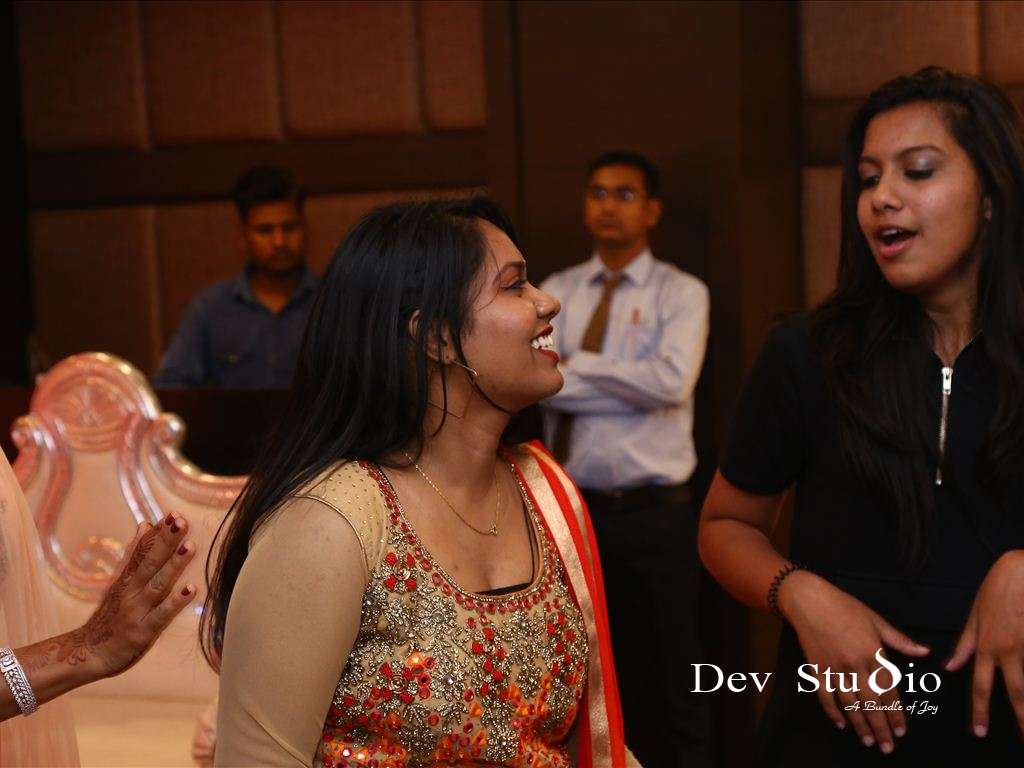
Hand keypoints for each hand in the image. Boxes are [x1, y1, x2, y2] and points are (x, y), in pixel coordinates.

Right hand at [55, 514, 197, 677]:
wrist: (87, 654)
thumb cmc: (110, 615)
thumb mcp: (119, 582)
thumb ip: (133, 554)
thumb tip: (145, 524)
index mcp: (127, 578)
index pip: (142, 551)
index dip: (158, 534)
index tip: (173, 514)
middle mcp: (131, 591)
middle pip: (150, 563)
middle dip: (166, 541)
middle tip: (180, 521)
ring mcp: (137, 611)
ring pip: (158, 585)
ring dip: (174, 566)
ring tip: (189, 546)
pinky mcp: (142, 632)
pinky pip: (161, 616)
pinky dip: (174, 603)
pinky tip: (191, 589)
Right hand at [779, 570, 929, 753]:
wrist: (809, 600)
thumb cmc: (845, 606)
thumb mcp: (876, 619)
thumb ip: (899, 640)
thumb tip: (925, 652)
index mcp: (873, 652)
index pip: (888, 690)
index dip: (895, 713)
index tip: (901, 731)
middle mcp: (855, 664)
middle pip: (870, 702)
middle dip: (880, 727)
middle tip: (887, 747)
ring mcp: (834, 668)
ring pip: (849, 703)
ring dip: (859, 724)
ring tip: (868, 741)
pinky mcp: (816, 668)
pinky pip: (825, 695)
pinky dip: (832, 711)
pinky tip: (840, 724)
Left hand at [945, 549, 1023, 738]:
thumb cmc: (998, 588)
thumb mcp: (976, 614)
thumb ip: (965, 643)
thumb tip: (950, 667)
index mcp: (989, 645)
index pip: (981, 685)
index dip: (979, 710)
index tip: (979, 732)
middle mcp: (1010, 650)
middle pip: (1016, 692)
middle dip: (1021, 720)